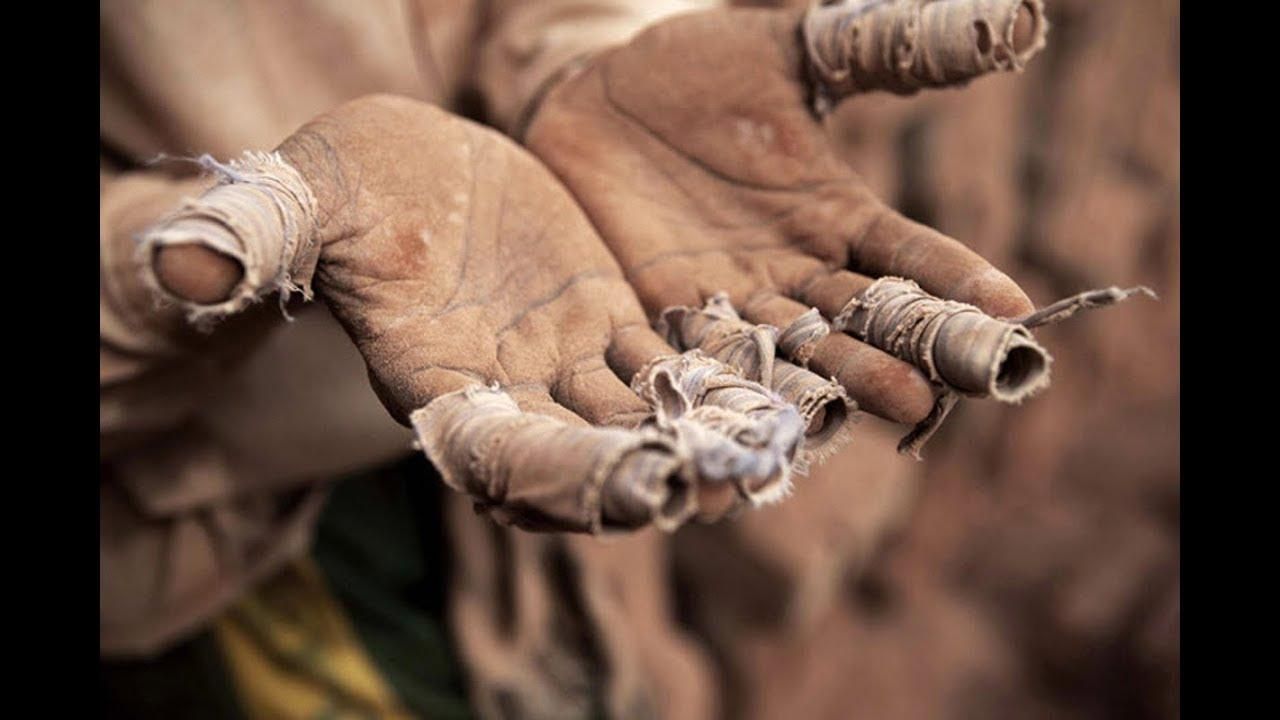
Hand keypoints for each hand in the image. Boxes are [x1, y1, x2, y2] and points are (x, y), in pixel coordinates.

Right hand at [138, 95, 805, 531]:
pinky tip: (792, 358)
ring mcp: (566, 366)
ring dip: (717, 426)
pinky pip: (676, 354)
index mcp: (435, 391)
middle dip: (663, 470)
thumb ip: (255, 240)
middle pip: (594, 456)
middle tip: (741, 476)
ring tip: (796, 427)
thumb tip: (179, 260)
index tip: (639, 486)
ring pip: (650, 412)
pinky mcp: (610, 322)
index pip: (498, 459)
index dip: (564, 478)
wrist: (397, 169)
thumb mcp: (297, 205)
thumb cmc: (338, 192)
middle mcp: (511, 398)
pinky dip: (729, 364)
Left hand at [523, 0, 1046, 425]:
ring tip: (835, 424)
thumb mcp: (785, 50)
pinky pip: (698, 356)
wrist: (594, 95)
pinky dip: (720, 389)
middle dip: (893, 355)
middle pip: (857, 321)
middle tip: (936, 391)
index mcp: (837, 213)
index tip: (1012, 310)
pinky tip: (739, 423)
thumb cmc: (698, 66)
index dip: (958, 280)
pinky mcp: (660, 313)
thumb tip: (1007, 20)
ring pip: (786, 353)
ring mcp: (728, 298)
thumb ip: (874, 51)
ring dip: (818, 389)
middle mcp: (794, 270)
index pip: (911, 253)